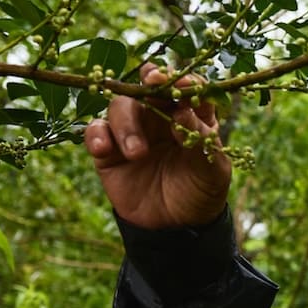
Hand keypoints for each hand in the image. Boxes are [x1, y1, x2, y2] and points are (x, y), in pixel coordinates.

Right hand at [84, 63, 232, 229]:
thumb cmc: (200, 193)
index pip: (188, 87)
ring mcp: (133, 131)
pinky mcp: (109, 150)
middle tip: (150, 90)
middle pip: (148, 89)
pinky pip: (95, 130)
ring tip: (137, 153)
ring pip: (121, 107)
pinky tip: (104, 149)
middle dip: (147, 86)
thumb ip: (202, 141)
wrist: (175, 228)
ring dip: (126, 124)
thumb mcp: (212, 171)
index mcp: (192, 116)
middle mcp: (161, 117)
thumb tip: (183, 111)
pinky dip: (96, 135)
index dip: (182, 79)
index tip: (177, 83)